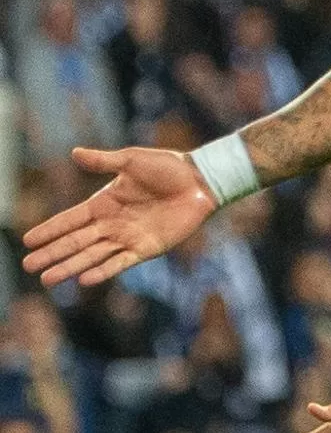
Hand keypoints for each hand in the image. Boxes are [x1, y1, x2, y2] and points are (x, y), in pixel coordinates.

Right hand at [23, 147, 218, 284]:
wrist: (201, 180)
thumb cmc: (168, 167)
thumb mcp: (132, 160)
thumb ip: (103, 161)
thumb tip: (73, 153)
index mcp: (104, 202)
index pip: (70, 219)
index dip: (50, 230)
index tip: (27, 241)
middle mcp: (112, 223)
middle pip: (76, 242)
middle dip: (52, 254)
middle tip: (28, 266)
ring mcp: (128, 237)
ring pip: (92, 256)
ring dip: (70, 267)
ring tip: (47, 279)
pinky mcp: (147, 248)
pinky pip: (120, 262)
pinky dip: (103, 271)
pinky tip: (84, 279)